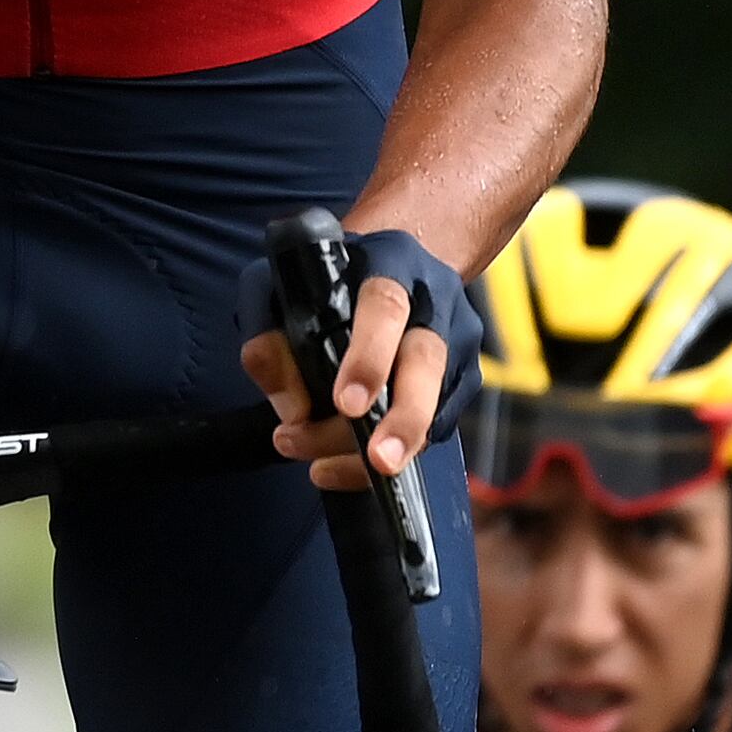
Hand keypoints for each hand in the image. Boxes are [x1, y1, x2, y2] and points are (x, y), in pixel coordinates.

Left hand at [245, 275, 450, 492]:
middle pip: (426, 363)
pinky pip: (437, 427)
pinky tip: (345, 465)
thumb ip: (268, 338)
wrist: (395, 261)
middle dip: (403, 418)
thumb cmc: (326, 277)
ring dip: (386, 446)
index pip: (385, 307)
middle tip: (376, 460)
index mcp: (388, 263)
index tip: (345, 404)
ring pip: (435, 403)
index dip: (368, 358)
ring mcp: (456, 341)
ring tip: (326, 469)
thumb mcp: (278, 286)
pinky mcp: (463, 377)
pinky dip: (394, 453)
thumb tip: (291, 411)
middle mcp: (433, 301)